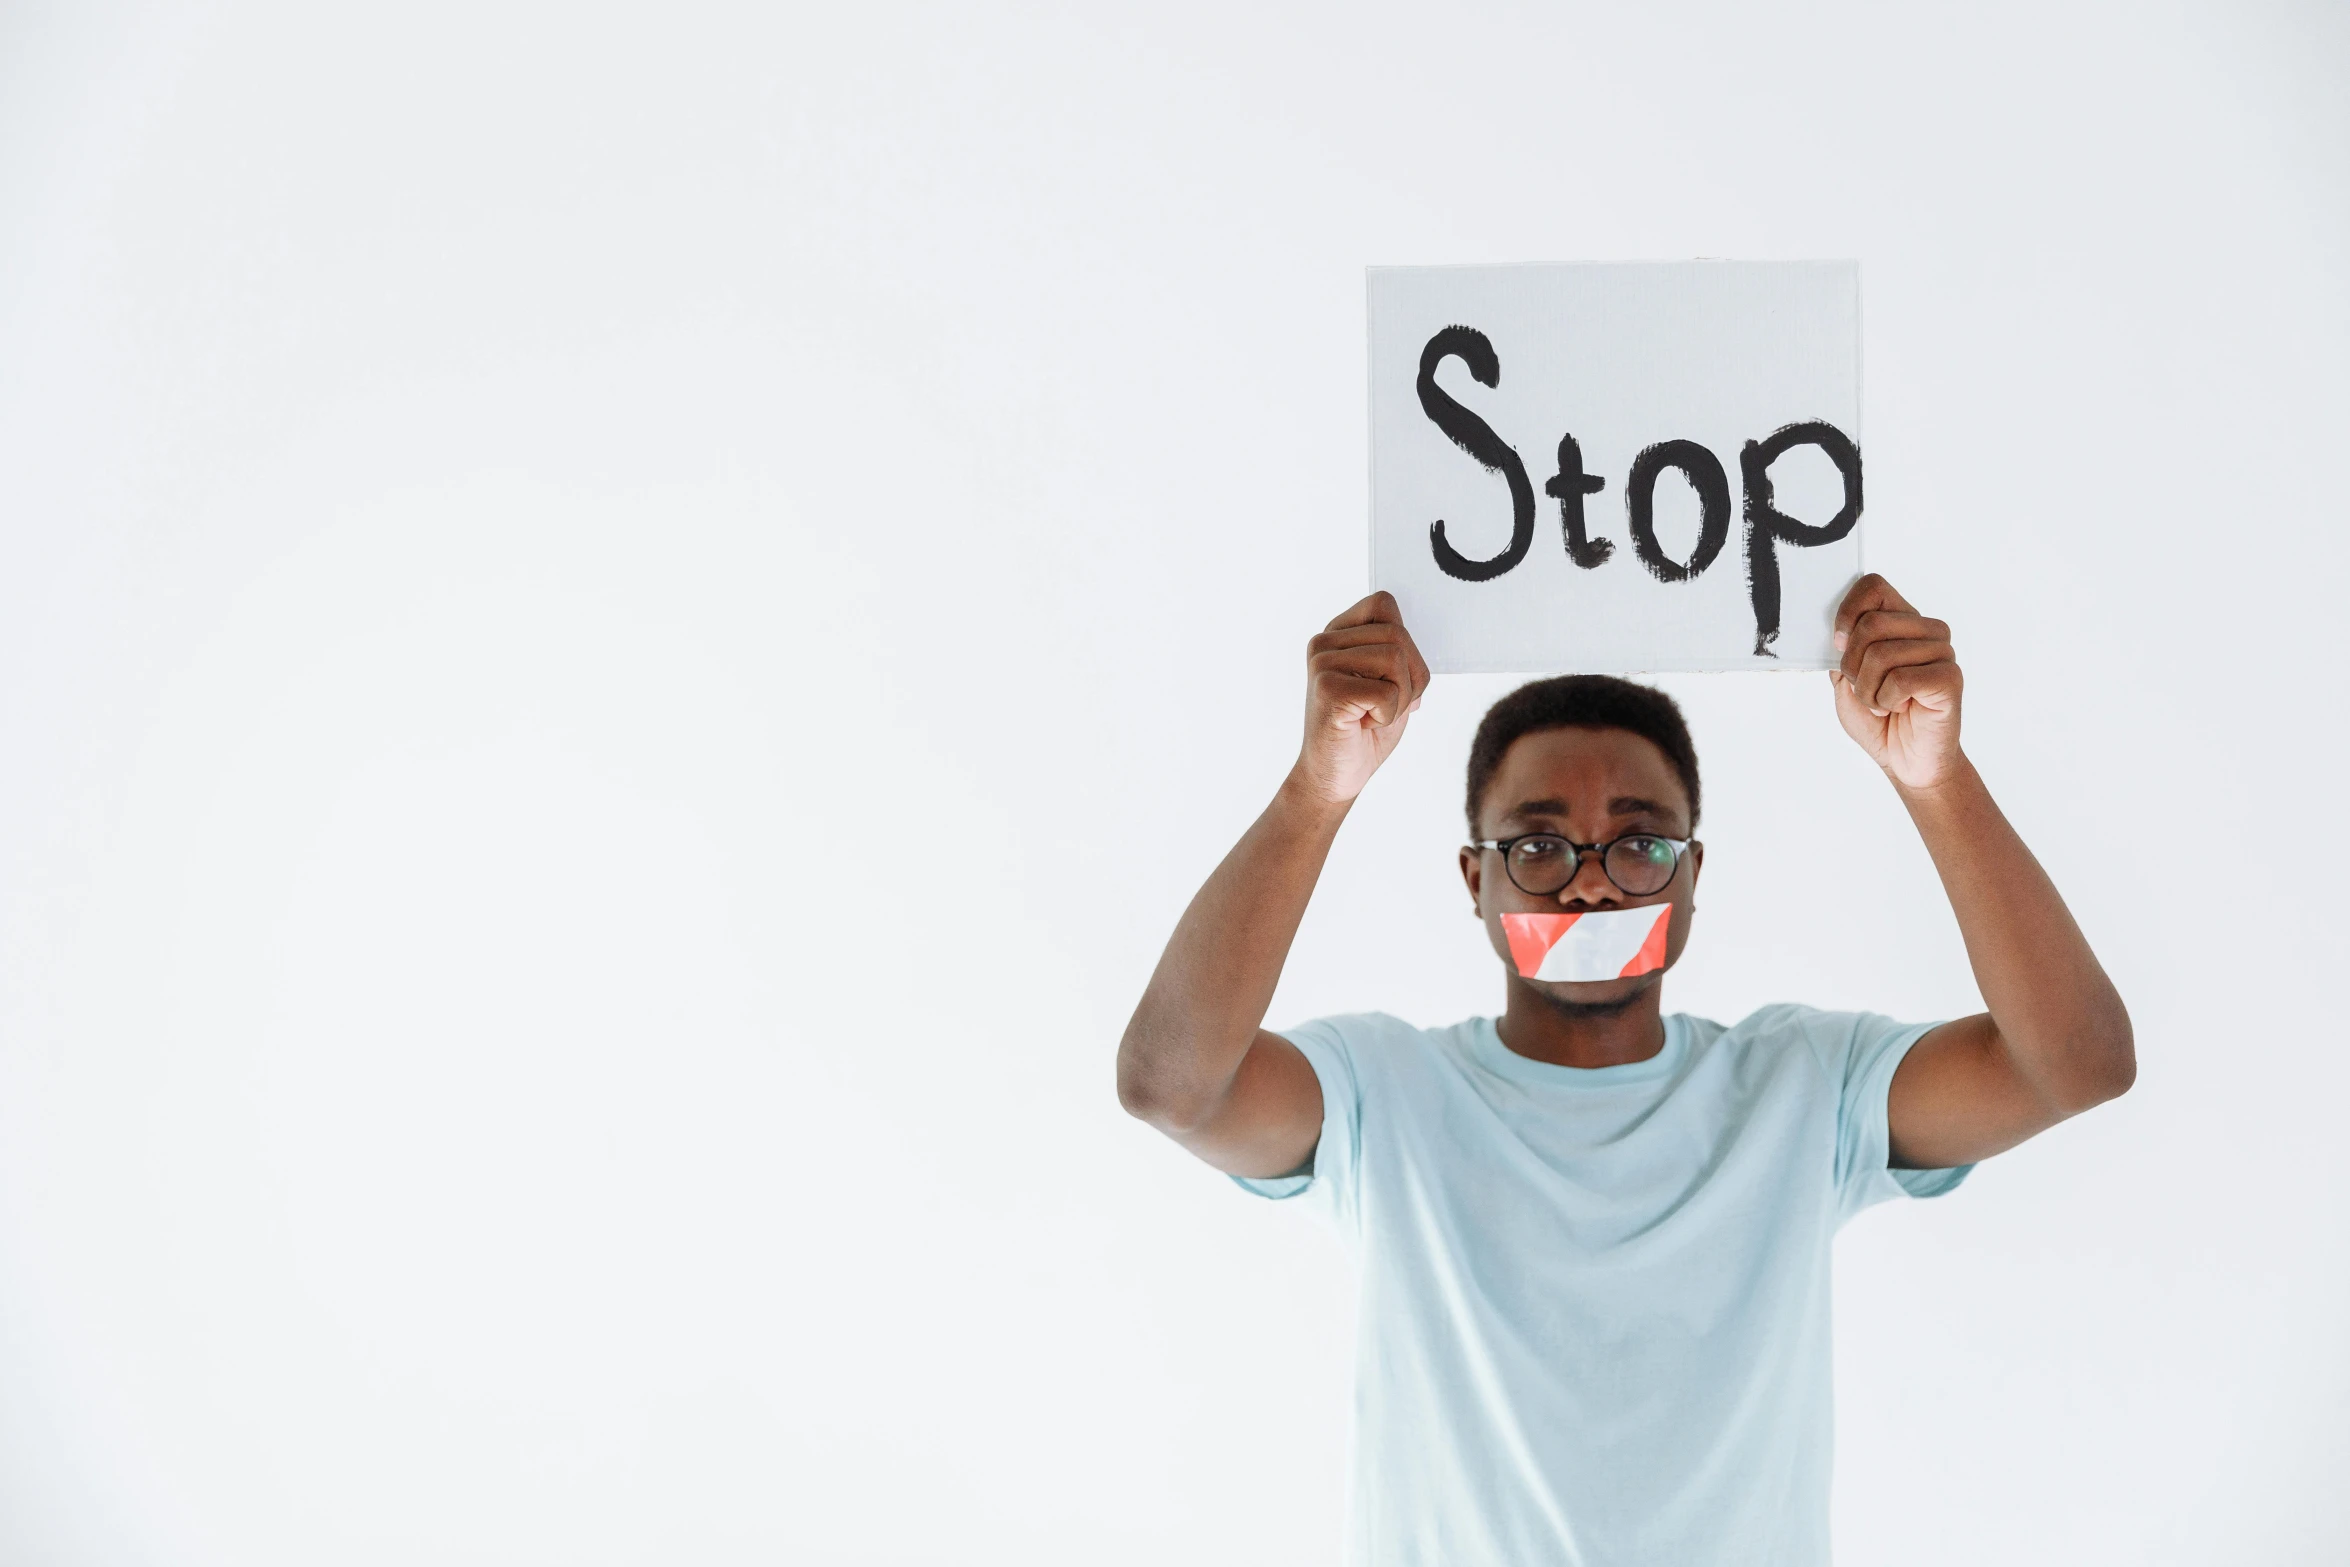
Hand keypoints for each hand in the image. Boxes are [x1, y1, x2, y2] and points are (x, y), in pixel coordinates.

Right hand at [1294, 592, 1430, 805]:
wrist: (1334, 777)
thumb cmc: (1362, 733)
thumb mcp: (1391, 684)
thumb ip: (1400, 655)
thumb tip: (1415, 642)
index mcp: (1337, 634)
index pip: (1384, 604)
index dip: (1405, 644)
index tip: (1389, 678)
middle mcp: (1324, 643)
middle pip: (1397, 634)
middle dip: (1410, 677)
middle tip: (1386, 705)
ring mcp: (1322, 664)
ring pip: (1395, 659)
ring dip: (1400, 697)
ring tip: (1374, 714)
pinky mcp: (1327, 689)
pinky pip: (1387, 691)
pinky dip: (1387, 715)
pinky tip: (1363, 725)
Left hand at [1831, 574, 1962, 790]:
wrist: (1908, 762)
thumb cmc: (1879, 721)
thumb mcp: (1844, 683)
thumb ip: (1840, 654)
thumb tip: (1837, 633)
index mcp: (1900, 622)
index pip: (1873, 586)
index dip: (1848, 611)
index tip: (1838, 643)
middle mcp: (1925, 631)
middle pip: (1872, 623)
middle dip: (1852, 665)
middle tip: (1862, 688)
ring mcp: (1941, 652)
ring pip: (1882, 653)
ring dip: (1867, 690)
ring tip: (1881, 703)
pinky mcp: (1950, 677)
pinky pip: (1901, 678)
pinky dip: (1886, 700)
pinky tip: (1898, 709)